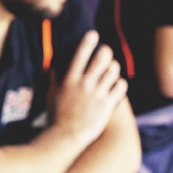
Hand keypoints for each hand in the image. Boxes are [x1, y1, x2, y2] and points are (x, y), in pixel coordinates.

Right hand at [48, 31, 126, 146]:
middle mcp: (84, 85)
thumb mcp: (51, 95)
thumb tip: (53, 67)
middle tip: (106, 53)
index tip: (93, 35)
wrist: (66, 137)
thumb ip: (53, 79)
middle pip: (101, 59)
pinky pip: (120, 87)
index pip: (80, 55)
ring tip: (111, 70)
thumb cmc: (56, 116)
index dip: (88, 42)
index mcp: (69, 80)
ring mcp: (97, 95)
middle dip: (106, 52)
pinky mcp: (107, 105)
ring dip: (114, 68)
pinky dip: (120, 84)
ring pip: (113, 71)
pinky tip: (117, 85)